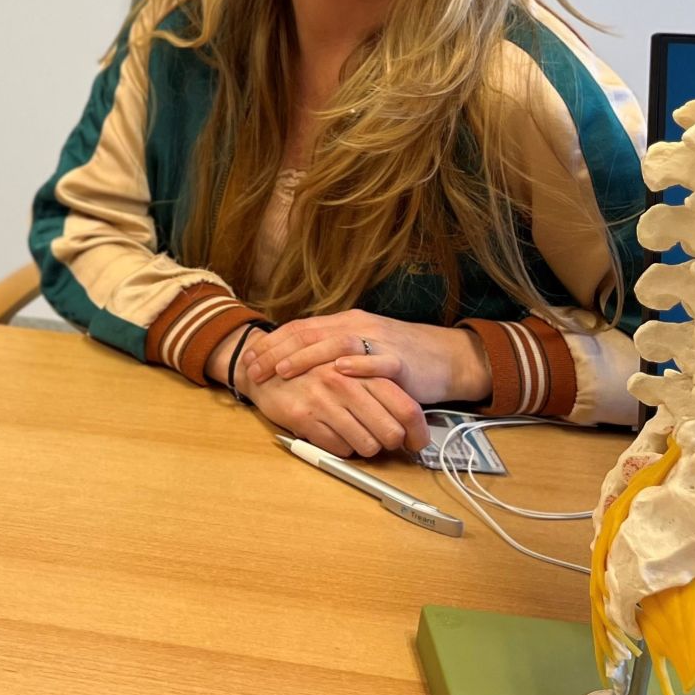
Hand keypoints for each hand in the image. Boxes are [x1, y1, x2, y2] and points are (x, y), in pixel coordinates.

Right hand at [243, 353, 427, 457]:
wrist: (262, 366)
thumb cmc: (312, 369)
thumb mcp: (349, 368)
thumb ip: (379, 386)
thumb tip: (410, 420)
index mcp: (362, 369)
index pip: (407, 407)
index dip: (418, 432)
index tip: (417, 442)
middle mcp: (346, 384)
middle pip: (391, 432)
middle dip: (391, 443)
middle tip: (384, 440)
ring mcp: (324, 401)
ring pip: (367, 446)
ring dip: (365, 446)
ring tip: (355, 434)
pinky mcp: (303, 418)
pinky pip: (339, 450)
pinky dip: (341, 448)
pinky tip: (332, 432)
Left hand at [244, 310, 489, 406]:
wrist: (446, 357)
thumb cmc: (398, 357)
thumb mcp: (359, 347)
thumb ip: (330, 348)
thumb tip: (291, 358)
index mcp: (344, 322)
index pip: (300, 328)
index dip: (271, 343)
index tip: (248, 359)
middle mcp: (358, 326)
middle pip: (310, 334)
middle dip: (277, 352)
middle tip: (254, 370)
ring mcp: (380, 340)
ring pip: (337, 344)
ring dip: (307, 358)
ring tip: (283, 370)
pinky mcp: (401, 360)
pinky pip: (377, 360)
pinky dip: (357, 365)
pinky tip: (337, 372)